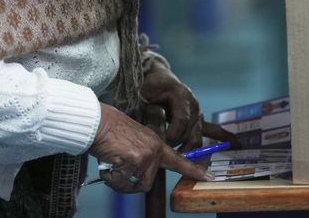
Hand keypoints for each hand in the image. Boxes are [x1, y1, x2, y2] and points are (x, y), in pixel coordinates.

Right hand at [88, 103, 212, 192]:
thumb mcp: (135, 142)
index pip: (179, 160)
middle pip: (146, 184)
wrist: (99, 122)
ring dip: (120, 181)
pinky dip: (111, 178)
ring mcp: (147, 155)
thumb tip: (140, 178)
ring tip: (113, 163)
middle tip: (118, 167)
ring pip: (135, 185)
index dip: (194, 170)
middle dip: (129, 182)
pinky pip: (122, 183)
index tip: (209, 177)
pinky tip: (109, 163)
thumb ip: (144, 157)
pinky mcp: (135, 159)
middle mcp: (155, 150)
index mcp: (157, 144)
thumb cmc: (112, 133)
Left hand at [140, 58, 240, 150]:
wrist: (155, 76)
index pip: (181, 122)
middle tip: (174, 159)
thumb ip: (150, 116)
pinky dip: (223, 136)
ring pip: (198, 135)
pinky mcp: (198, 117)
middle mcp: (192, 103)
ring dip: (193, 149)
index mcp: (180, 95)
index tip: (162, 145)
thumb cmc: (148, 87)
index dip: (172, 136)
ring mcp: (197, 110)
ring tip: (189, 164)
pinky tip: (237, 144)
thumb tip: (154, 136)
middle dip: (183, 148)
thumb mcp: (145, 99)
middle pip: (193, 132)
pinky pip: (212, 128)